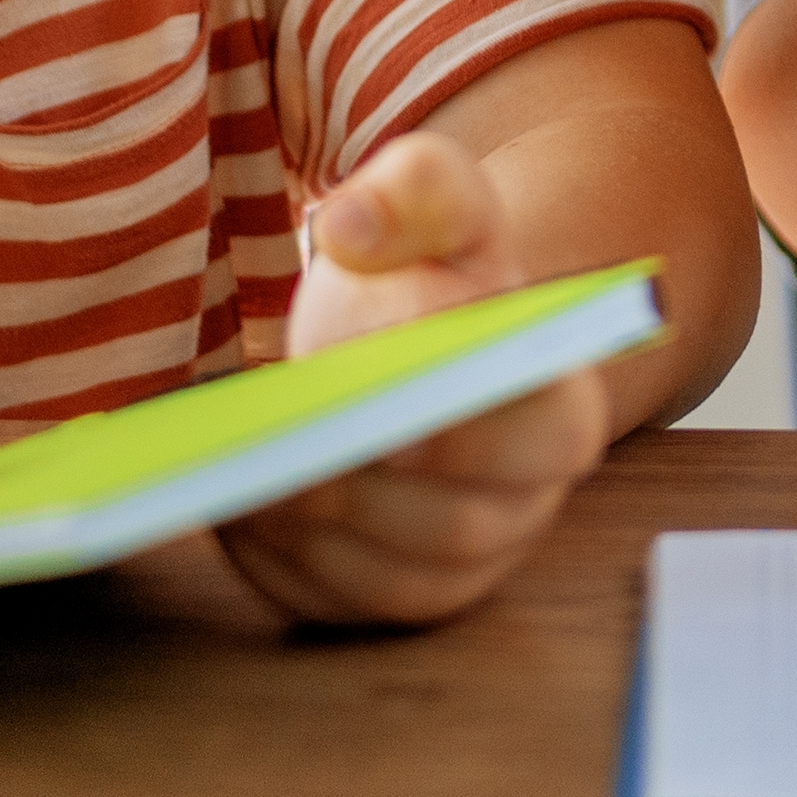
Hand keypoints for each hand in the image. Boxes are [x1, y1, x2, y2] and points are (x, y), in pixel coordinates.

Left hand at [214, 133, 610, 629]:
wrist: (408, 331)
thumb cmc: (429, 270)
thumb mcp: (432, 198)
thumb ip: (411, 192)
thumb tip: (351, 227)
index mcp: (560, 402)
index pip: (544, 437)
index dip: (466, 430)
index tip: (375, 395)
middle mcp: (525, 500)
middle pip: (455, 525)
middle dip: (359, 483)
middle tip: (278, 435)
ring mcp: (463, 563)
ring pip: (391, 578)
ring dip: (308, 521)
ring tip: (244, 457)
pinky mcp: (391, 598)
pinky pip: (335, 604)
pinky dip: (277, 558)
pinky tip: (237, 496)